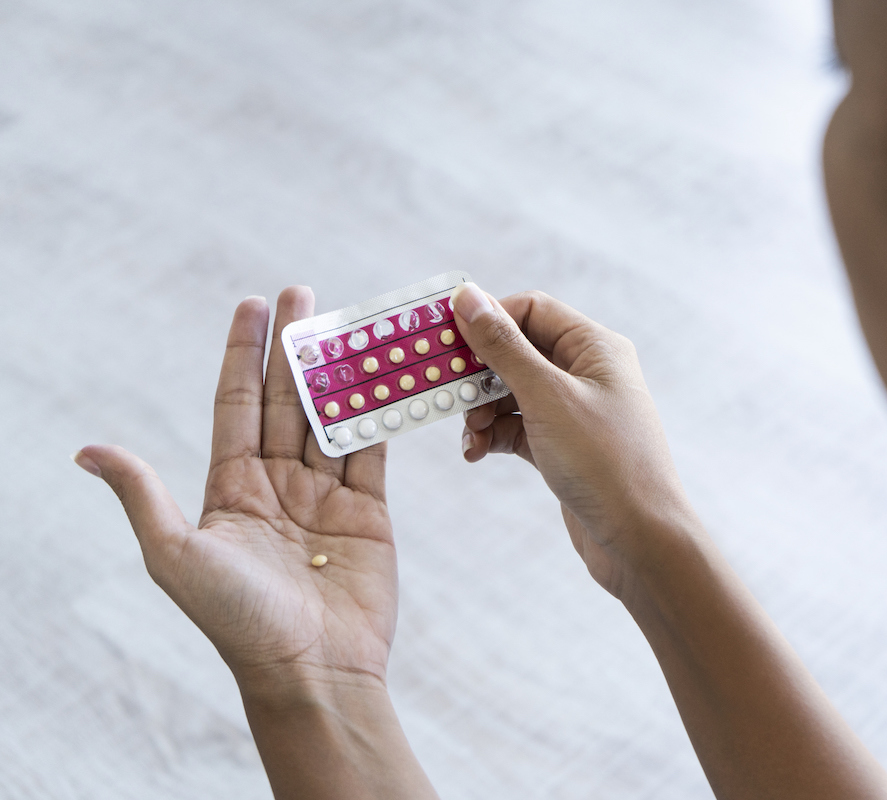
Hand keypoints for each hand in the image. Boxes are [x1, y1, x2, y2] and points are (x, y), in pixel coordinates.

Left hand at [74, 288, 397, 696]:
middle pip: (287, 401)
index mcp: (233, 490)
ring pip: (332, 418)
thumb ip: (144, 496)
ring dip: (339, 371)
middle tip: (304, 293)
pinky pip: (372, 451)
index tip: (253, 303)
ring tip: (348, 323)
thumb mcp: (177, 556)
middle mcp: (279, 486)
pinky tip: (383, 376)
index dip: (243, 354)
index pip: (237, 406)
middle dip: (294, 348)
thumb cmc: (239, 621)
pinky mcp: (370, 512)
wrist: (313, 671)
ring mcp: (326, 497)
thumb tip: (88, 451)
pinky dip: (379, 413)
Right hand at [452, 283, 698, 598]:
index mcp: (595, 347)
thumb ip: (504, 347)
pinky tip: (476, 451)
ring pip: (511, 393)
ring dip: (481, 409)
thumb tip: (468, 297)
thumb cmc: (605, 462)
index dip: (487, 320)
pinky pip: (516, 427)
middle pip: (517, 351)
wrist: (639, 541)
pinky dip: (493, 435)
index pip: (530, 310)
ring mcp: (575, 412)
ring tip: (469, 434)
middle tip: (447, 393)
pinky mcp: (562, 447)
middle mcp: (587, 373)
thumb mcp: (547, 397)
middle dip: (479, 372)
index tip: (446, 341)